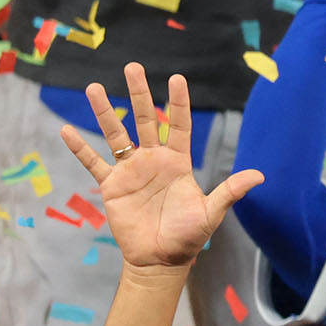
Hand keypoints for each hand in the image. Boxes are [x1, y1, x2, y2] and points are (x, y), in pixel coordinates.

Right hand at [56, 64, 262, 276]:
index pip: (178, 125)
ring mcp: (130, 171)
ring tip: (94, 87)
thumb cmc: (188, 236)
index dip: (178, 103)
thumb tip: (259, 176)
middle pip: (144, 120)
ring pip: (115, 135)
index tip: (178, 78)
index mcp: (178, 163)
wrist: (160, 259)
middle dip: (139, 94)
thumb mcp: (211, 213)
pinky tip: (66, 129)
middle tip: (133, 66)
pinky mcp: (111, 185)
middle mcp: (153, 160)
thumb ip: (230, 191)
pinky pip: (93, 163)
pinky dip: (80, 148)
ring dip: (104, 112)